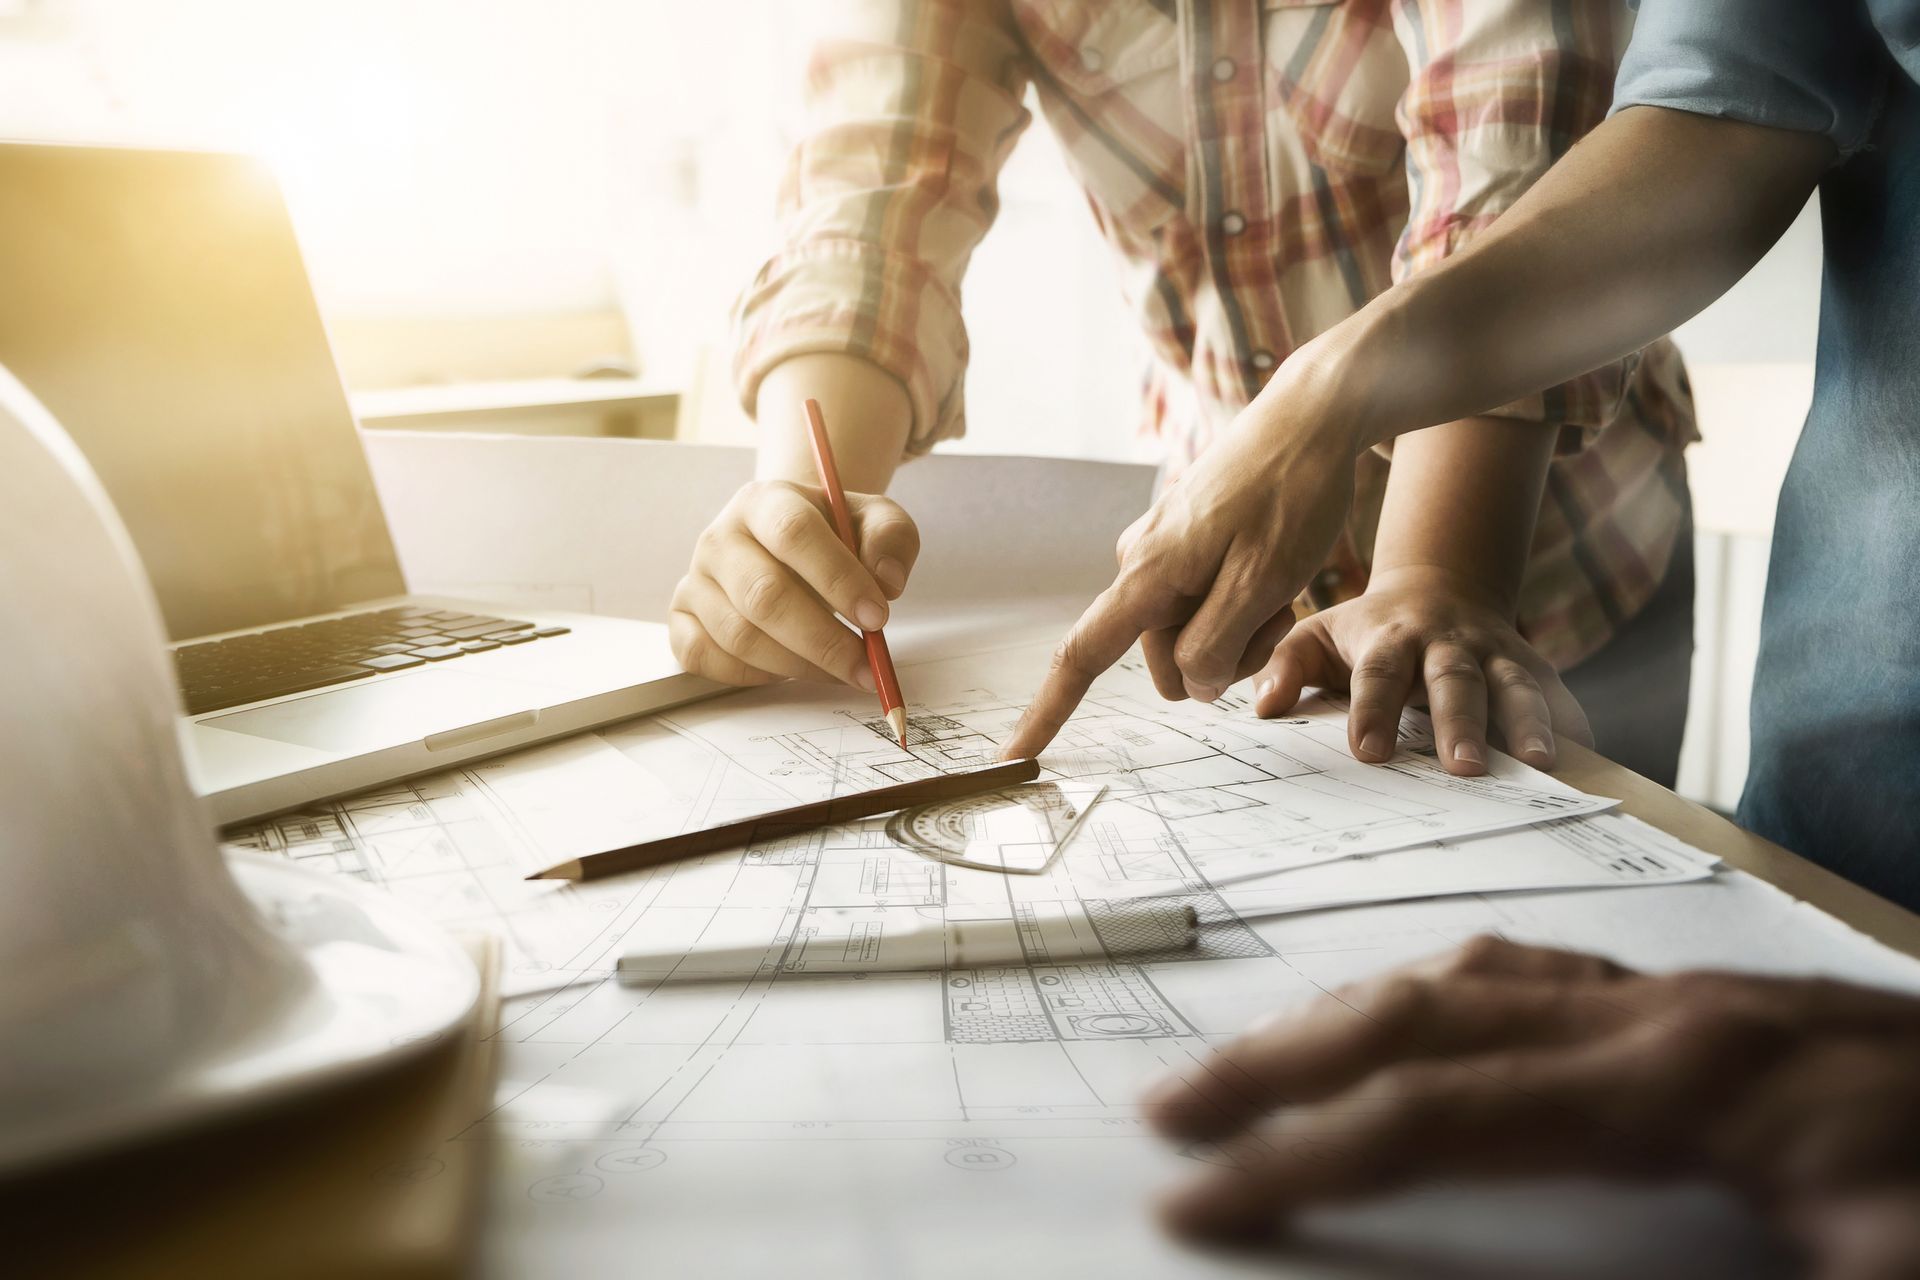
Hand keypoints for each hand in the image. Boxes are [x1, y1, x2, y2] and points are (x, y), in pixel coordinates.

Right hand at [669, 480, 918, 686]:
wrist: (788, 541)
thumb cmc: (832, 534)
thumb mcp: (873, 520)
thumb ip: (891, 538)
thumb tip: (886, 582)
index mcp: (765, 501)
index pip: (793, 533)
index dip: (837, 578)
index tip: (877, 616)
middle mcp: (719, 537)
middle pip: (764, 595)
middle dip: (823, 640)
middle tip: (866, 665)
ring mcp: (695, 579)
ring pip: (740, 636)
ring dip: (799, 665)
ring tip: (842, 671)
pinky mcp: (680, 618)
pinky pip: (706, 658)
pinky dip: (753, 675)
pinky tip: (790, 668)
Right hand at [1002, 396, 1357, 758]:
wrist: (1313, 417)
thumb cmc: (1291, 494)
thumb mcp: (1264, 583)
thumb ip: (1217, 646)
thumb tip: (1192, 685)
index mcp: (1147, 574)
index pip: (1082, 655)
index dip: (1048, 712)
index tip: (1015, 754)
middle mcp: (1140, 563)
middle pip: (1164, 661)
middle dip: (1223, 656)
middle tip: (1276, 611)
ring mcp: (1162, 553)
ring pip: (1191, 638)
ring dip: (1241, 630)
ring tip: (1280, 583)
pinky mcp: (1186, 546)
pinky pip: (1205, 605)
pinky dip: (1244, 605)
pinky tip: (1275, 567)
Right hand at [1141, 936, 1919, 1275]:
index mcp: (1691, 1089)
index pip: (1442, 1113)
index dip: (1304, 1157)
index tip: (1196, 1203)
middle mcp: (1671, 1017)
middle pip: (1426, 1008)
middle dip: (1284, 1061)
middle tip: (1174, 1110)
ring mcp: (1698, 1001)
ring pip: (1477, 969)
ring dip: (1351, 1015)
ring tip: (1264, 1064)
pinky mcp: (1726, 1013)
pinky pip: (1544, 973)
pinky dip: (1445, 995)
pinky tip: (1431, 1026)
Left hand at [1250, 565, 1591, 774]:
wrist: (1439, 588)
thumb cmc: (1366, 630)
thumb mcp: (1316, 634)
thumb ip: (1285, 666)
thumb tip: (1264, 707)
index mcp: (1389, 637)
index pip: (1378, 674)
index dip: (1374, 709)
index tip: (1368, 752)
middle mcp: (1447, 643)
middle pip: (1455, 681)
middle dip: (1460, 722)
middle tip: (1463, 768)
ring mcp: (1495, 653)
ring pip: (1515, 685)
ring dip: (1529, 723)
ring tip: (1541, 764)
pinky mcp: (1532, 666)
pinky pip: (1557, 695)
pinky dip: (1573, 726)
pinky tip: (1585, 763)